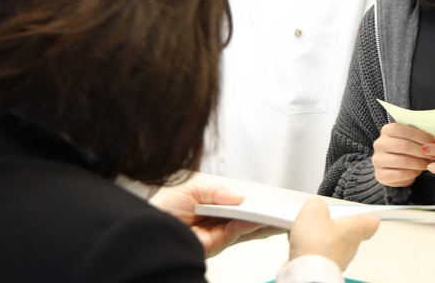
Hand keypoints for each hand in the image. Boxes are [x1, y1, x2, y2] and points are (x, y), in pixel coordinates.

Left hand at [156, 183, 278, 257]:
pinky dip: (250, 225)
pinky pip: (239, 232)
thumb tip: (239, 198)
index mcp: (215, 209)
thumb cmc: (166, 212)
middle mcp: (221, 223)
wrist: (152, 231)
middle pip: (249, 220)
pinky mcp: (218, 243)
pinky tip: (258, 218)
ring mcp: (221, 234)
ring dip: (264, 222)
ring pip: (248, 227)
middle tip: (283, 212)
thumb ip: (217, 192)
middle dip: (266, 216)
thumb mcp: (194, 191)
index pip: (240, 208)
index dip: (254, 205)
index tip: (270, 203)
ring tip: (279, 216)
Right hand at [288, 197, 378, 270]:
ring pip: (329, 241)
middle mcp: (350, 245)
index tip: (368, 212)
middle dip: (332, 222)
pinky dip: (308, 247)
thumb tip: (314, 206)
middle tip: (320, 215)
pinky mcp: (323, 267)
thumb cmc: (317, 245)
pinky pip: (317, 253)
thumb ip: (316, 203)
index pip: (371, 221)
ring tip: (302, 228)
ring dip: (317, 235)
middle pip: (345, 229)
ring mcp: (337, 258)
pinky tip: (297, 242)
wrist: (307, 272)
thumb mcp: (314, 209)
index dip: (368, 214)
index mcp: (355, 228)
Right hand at [372, 123, 434, 186]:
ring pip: (403, 161)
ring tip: (428, 164)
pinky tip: (418, 171)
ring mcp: (378, 160)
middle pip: (404, 146)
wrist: (392, 168)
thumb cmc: (404, 151)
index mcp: (387, 130)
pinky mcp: (380, 175)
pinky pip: (400, 174)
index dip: (423, 137)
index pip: (406, 131)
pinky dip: (413, 173)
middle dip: (422, 152)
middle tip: (434, 156)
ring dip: (419, 163)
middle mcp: (380, 144)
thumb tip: (434, 142)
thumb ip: (418, 138)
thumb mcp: (409, 140)